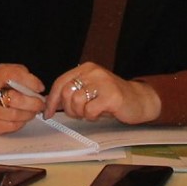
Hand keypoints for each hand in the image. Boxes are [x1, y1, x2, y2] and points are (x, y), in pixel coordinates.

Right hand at [0, 64, 45, 134]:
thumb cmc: (1, 85)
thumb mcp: (11, 72)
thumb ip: (24, 76)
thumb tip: (38, 88)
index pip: (14, 76)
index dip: (30, 82)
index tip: (40, 88)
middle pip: (15, 99)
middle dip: (33, 103)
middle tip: (41, 103)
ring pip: (14, 115)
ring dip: (29, 114)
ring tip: (33, 110)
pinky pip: (11, 126)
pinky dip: (21, 122)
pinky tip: (23, 117)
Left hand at [46, 63, 162, 124]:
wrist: (139, 100)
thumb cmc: (112, 98)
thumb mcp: (90, 90)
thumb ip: (72, 93)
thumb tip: (48, 103)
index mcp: (86, 68)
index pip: (60, 82)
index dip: (52, 100)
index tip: (48, 113)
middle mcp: (94, 72)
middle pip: (66, 92)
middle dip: (68, 109)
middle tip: (79, 114)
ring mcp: (103, 82)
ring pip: (76, 102)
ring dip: (81, 113)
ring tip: (92, 113)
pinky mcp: (112, 96)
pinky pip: (90, 110)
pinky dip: (92, 117)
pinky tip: (101, 114)